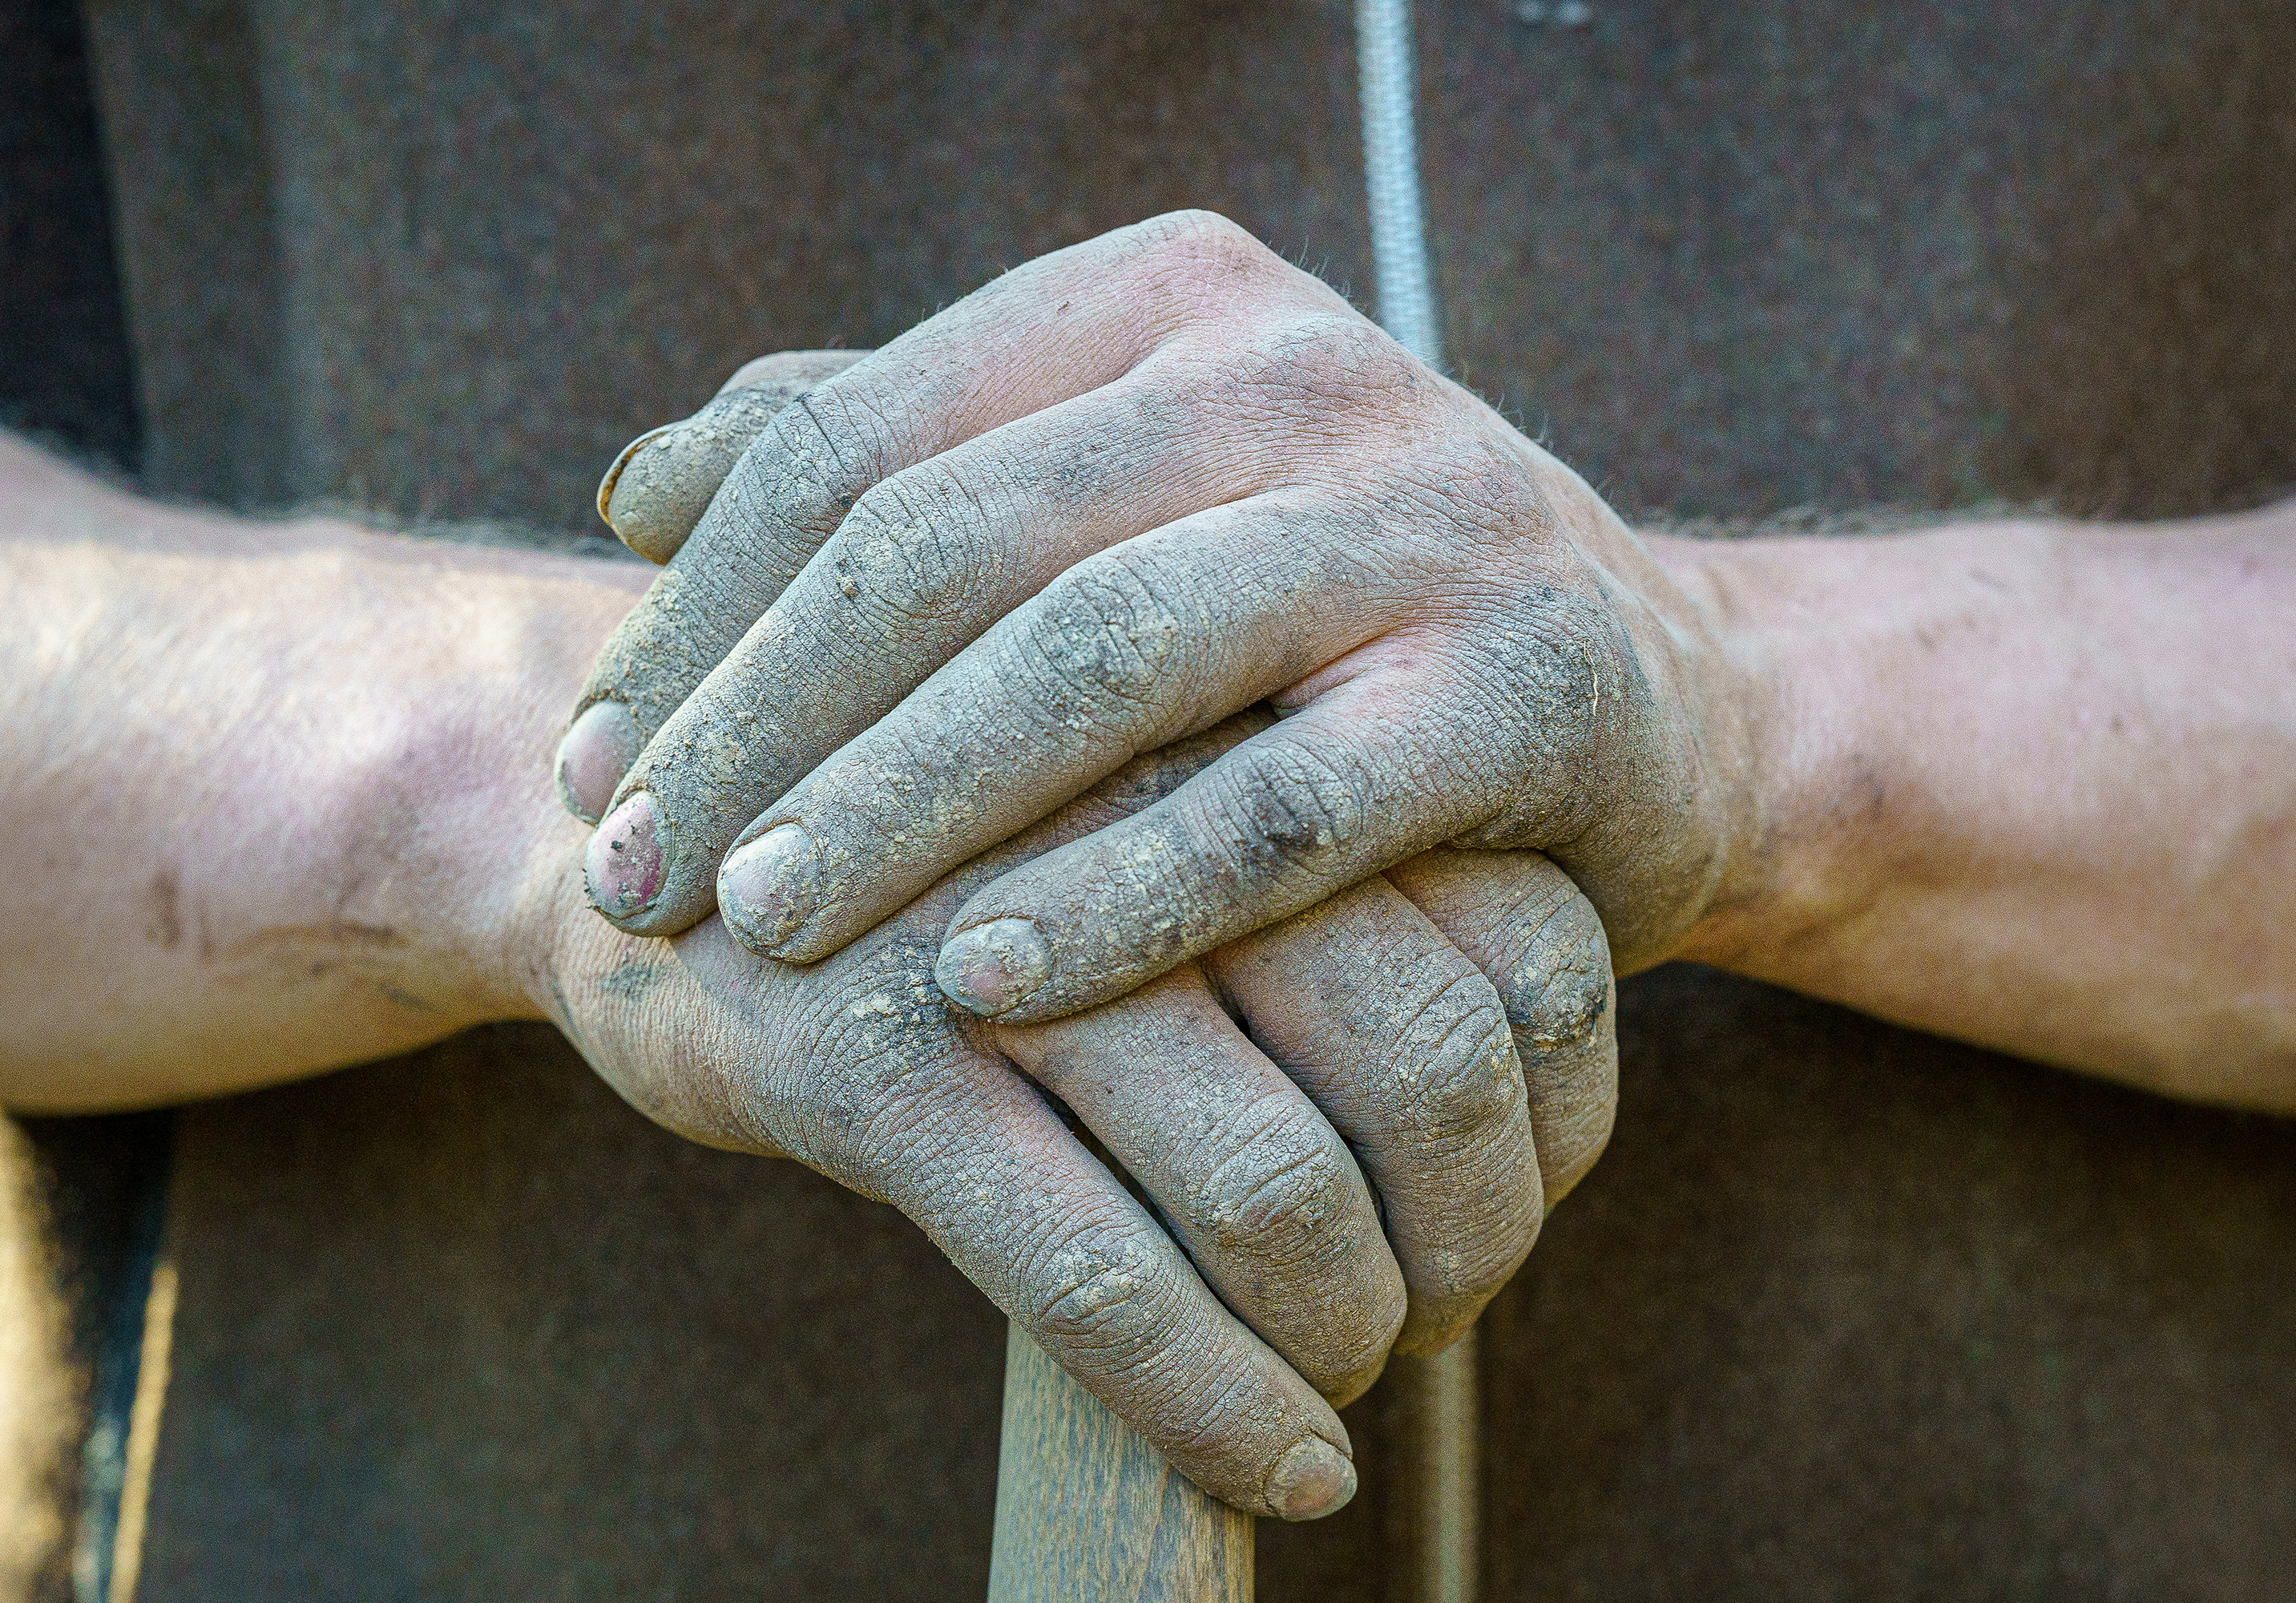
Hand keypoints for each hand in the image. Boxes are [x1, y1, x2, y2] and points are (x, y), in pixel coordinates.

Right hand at [529, 710, 1614, 1517]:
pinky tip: (1281, 1468)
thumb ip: (1326, 919)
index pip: (1526, 939)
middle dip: (1473, 1238)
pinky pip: (1104, 1282)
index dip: (1564, 1117)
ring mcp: (1006, 936)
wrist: (650, 846)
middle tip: (1438, 1311)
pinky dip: (1217, 1408)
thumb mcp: (1153, 839)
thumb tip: (1541, 1139)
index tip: (1525, 1204)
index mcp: (1252, 726)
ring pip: (1278, 1192)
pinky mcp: (874, 1066)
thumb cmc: (958, 870)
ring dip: (1348, 1336)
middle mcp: (1153, 807)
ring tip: (1337, 1382)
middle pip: (1429, 1062)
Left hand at [558, 211, 1751, 1025]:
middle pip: (953, 543)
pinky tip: (973, 986)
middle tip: (629, 875)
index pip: (864, 438)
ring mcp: (1424, 514)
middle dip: (760, 723)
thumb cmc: (1318, 620)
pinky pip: (1281, 809)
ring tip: (753, 929)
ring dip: (900, 807)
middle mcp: (1295, 370)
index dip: (700, 612)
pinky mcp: (1525, 681)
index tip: (594, 763)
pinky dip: (1118, 899)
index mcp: (1167, 301)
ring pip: (1100, 660)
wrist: (1638, 696)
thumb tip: (644, 483)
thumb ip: (903, 468)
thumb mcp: (1117, 508)